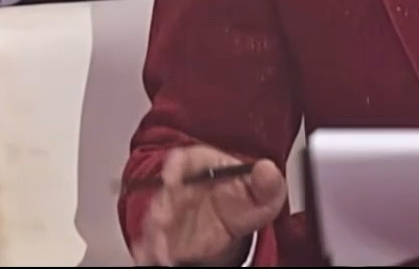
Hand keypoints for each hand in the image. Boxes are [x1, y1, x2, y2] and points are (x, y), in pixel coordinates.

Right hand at [131, 145, 286, 265]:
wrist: (234, 225)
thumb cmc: (243, 198)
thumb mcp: (264, 191)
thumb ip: (267, 183)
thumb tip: (266, 170)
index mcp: (202, 165)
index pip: (184, 159)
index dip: (174, 167)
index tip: (171, 178)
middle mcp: (181, 187)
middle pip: (165, 193)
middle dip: (161, 207)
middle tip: (163, 221)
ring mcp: (171, 212)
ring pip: (156, 220)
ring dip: (155, 235)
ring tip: (162, 252)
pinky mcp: (167, 236)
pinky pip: (154, 242)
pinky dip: (151, 251)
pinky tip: (155, 258)